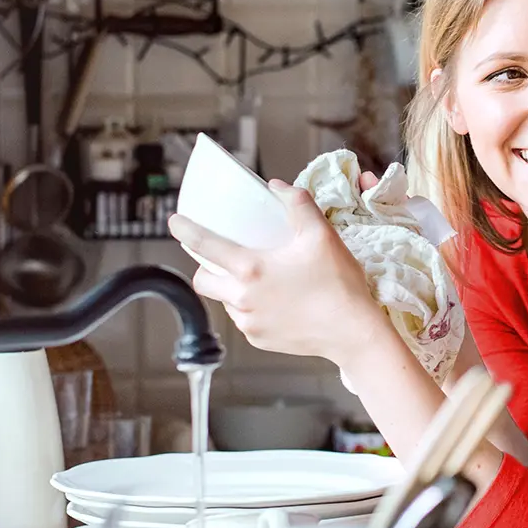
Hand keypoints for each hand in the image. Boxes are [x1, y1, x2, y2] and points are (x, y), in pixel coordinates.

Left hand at [169, 183, 381, 365]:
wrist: (353, 332)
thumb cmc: (338, 284)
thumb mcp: (321, 234)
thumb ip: (297, 204)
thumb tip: (278, 188)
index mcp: (250, 269)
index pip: (204, 245)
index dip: (185, 230)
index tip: (174, 222)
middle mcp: (242, 299)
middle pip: (203, 280)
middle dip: (206, 267)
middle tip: (224, 258)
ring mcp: (249, 323)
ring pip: (224, 301)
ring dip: (231, 288)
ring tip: (257, 280)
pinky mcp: (260, 339)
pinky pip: (244, 319)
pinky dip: (251, 308)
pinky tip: (275, 301)